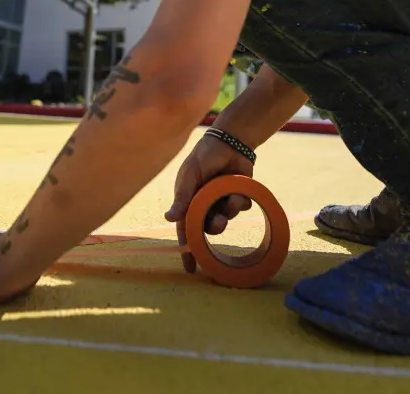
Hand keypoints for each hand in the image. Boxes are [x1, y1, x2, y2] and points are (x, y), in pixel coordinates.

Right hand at [164, 133, 254, 272]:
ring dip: (229, 210)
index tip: (191, 269)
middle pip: (208, 227)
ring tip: (232, 196)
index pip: (186, 230)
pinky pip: (241, 207)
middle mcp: (205, 204)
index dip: (188, 249)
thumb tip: (168, 218)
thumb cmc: (204, 156)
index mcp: (189, 201)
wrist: (230, 141)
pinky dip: (241, 199)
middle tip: (220, 221)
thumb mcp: (190, 175)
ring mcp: (222, 201)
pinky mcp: (238, 196)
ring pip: (226, 219)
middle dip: (215, 227)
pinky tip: (239, 186)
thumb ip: (182, 197)